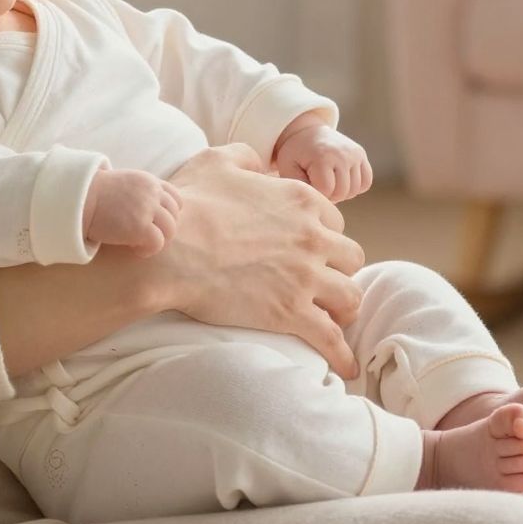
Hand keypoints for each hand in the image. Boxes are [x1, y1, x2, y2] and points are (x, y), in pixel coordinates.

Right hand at [82, 168, 180, 256]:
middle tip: (146, 237)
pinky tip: (135, 250)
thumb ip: (141, 193)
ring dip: (158, 240)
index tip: (155, 223)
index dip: (169, 214)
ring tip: (140, 244)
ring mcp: (148, 209)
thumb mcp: (124, 184)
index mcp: (149, 182)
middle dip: (163, 229)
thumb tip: (150, 212)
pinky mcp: (141, 227)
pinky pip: (158, 243)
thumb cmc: (95, 194)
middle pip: (174, 216)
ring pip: (170, 230)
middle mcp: (152, 193)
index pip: (175, 199)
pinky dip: (149, 250)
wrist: (78, 198)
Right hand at [146, 143, 366, 378]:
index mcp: (300, 200)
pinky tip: (347, 366)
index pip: (333, 219)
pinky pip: (330, 338)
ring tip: (338, 318)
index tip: (313, 247)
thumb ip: (246, 157)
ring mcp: (305, 276)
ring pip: (350, 295)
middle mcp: (312, 236)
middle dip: (340, 269)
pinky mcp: (291, 313)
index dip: (324, 234)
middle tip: (327, 281)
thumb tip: (258, 165)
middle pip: (350, 257)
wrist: (172, 251)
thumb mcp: (218, 161)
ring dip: (345, 306)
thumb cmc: (189, 204)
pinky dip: (342, 353)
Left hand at [272, 117, 372, 203]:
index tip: (308, 185)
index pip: (326, 190)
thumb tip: (320, 201)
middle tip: (317, 186)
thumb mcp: (288, 168)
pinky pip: (366, 181)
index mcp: (323, 157)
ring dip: (341, 193)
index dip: (316, 193)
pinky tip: (341, 182)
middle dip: (329, 195)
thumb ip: (300, 186)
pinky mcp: (361, 154)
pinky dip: (355, 187)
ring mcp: (354, 153)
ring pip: (355, 189)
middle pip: (342, 192)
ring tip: (328, 184)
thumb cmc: (295, 154)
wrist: (306, 132)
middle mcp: (342, 154)